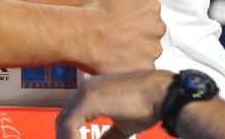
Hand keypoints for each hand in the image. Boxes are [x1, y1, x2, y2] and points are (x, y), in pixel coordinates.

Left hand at [55, 70, 171, 138]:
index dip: (70, 137)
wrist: (161, 93)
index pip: (70, 118)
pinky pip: (70, 126)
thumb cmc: (147, 106)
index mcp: (91, 93)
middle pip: (63, 121)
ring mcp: (85, 93)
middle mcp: (84, 90)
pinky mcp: (88, 99)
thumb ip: (109, 136)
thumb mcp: (123, 126)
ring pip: (63, 124)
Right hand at [79, 0, 164, 73]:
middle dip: (136, 34)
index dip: (132, 16)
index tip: (119, 20)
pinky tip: (116, 61)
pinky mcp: (144, 69)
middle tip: (116, 35)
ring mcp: (152, 51)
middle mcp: (157, 28)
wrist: (81, 34)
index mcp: (152, 7)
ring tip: (114, 49)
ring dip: (134, 51)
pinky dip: (131, 67)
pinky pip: (140, 69)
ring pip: (147, 52)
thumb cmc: (93, 8)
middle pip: (150, 32)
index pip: (148, 12)